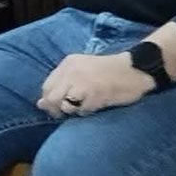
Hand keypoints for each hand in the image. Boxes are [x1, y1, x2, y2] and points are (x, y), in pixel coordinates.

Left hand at [37, 52, 154, 117]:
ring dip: (73, 111)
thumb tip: (40, 104)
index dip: (51, 100)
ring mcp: (82, 82)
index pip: (46, 87)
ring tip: (86, 105)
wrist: (135, 70)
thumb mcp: (82, 72)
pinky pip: (81, 111)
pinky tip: (96, 106)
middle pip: (52, 98)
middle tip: (72, 110)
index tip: (61, 106)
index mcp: (68, 63)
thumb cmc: (109, 73)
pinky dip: (86, 112)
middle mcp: (72, 70)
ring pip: (64, 105)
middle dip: (58, 109)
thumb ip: (62, 85)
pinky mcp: (94, 93)